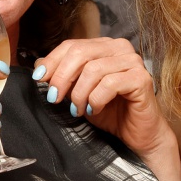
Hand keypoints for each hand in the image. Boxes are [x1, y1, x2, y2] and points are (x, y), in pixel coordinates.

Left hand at [32, 37, 169, 156]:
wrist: (138, 135)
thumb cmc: (110, 112)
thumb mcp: (79, 92)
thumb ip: (64, 76)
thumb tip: (39, 65)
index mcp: (105, 46)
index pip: (72, 45)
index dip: (52, 61)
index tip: (39, 78)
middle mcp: (121, 48)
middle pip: (80, 53)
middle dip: (62, 77)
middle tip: (54, 98)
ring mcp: (133, 62)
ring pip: (93, 70)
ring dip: (79, 94)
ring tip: (78, 110)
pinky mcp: (142, 79)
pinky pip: (109, 84)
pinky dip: (96, 100)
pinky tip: (94, 110)